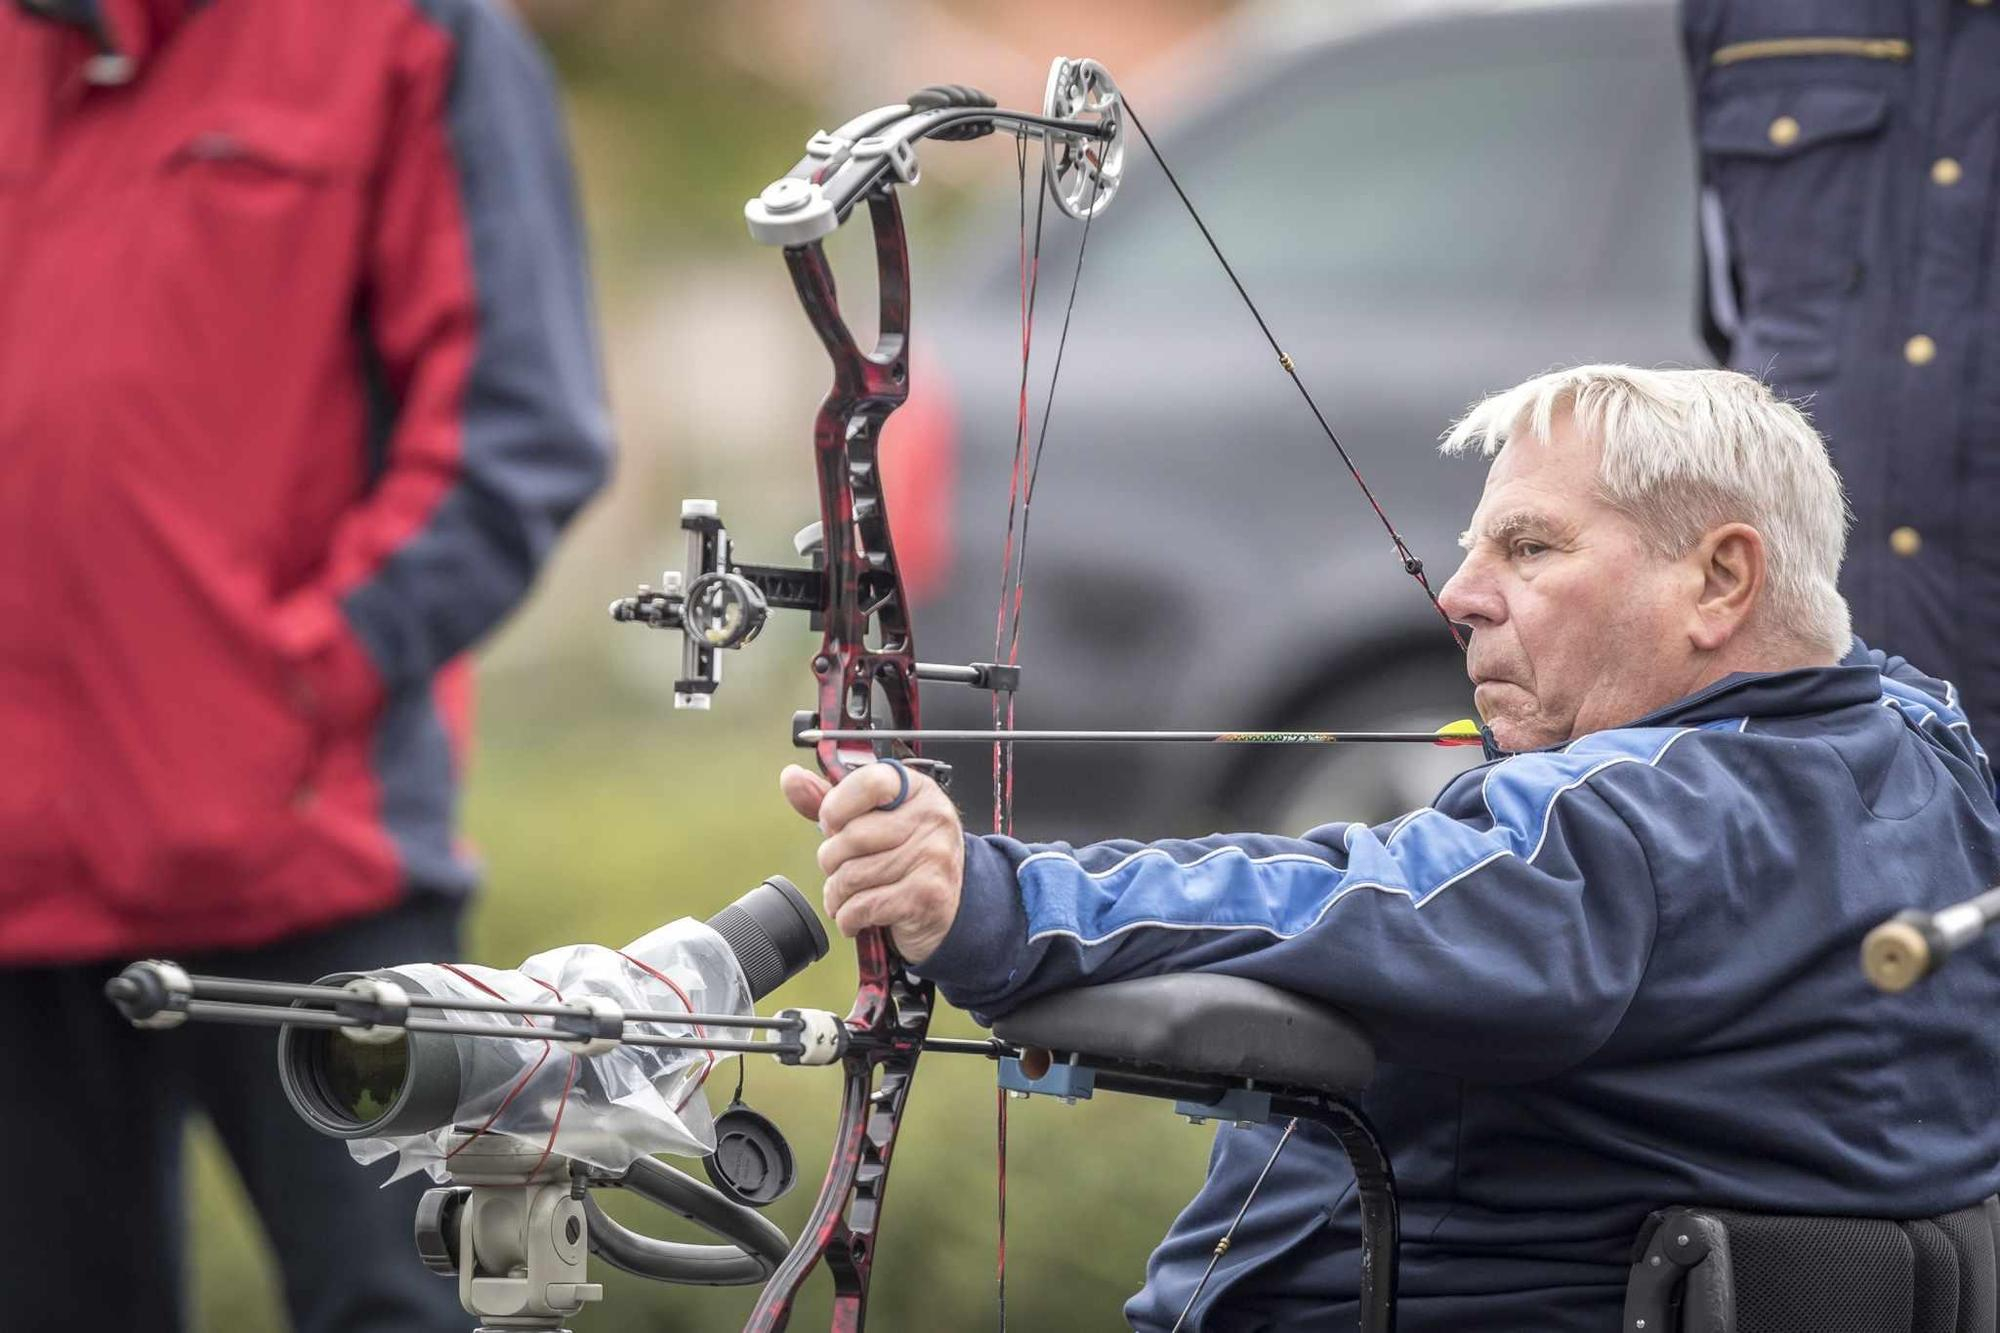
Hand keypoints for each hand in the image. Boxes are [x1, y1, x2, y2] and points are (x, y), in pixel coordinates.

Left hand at [780, 761, 964, 965]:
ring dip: (836, 893)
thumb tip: (791, 778)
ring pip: (852, 875)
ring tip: (845, 896)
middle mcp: (932, 818)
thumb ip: (832, 800)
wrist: (947, 905)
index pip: (869, 782)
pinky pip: (863, 906)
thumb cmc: (903, 856)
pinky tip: (855, 916)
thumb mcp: (873, 821)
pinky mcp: (926, 896)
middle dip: (831, 860)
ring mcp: (933, 857)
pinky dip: (848, 917)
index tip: (833, 824)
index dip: (837, 806)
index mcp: (916, 789)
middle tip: (839, 868)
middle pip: (852, 836)